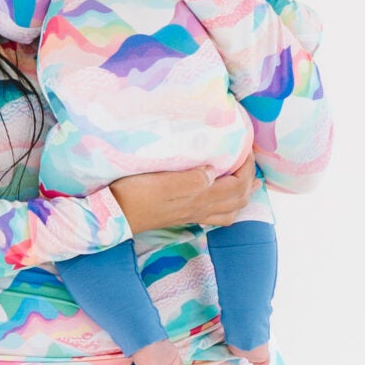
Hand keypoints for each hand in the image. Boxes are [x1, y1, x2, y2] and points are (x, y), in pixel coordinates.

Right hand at [109, 152, 256, 233]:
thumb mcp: (162, 183)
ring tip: (245, 181)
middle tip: (249, 161)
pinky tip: (219, 195)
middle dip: (250, 181)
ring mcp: (191, 215)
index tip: (247, 148)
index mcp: (199, 199)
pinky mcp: (181, 216)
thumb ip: (191, 179)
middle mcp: (200, 210)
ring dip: (242, 196)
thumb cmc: (134, 195)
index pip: (237, 185)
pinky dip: (227, 205)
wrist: (114, 215)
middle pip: (239, 200)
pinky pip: (215, 216)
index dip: (247, 168)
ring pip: (230, 212)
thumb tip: (213, 171)